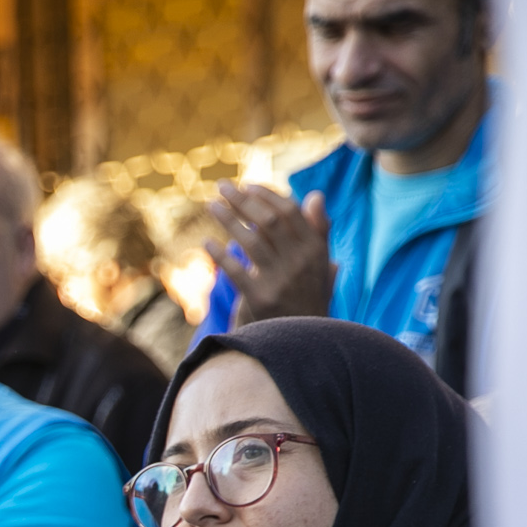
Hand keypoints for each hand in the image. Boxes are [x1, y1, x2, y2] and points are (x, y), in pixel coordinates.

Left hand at [204, 183, 332, 324]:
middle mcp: (301, 262)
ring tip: (211, 206)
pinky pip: (235, 270)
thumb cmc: (307, 296)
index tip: (246, 185)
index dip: (266, 195)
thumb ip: (318, 230)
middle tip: (222, 187)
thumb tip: (314, 195)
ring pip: (250, 240)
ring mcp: (280, 280)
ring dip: (227, 219)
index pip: (289, 212)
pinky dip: (219, 254)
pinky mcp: (260, 298)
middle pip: (268, 221)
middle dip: (242, 200)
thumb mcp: (320, 263)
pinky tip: (206, 242)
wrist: (302, 341)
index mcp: (316, 249)